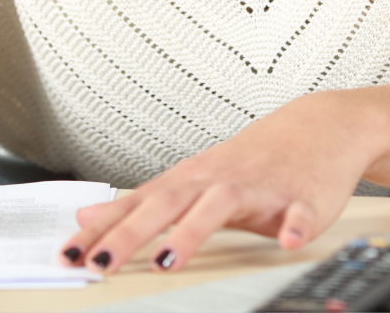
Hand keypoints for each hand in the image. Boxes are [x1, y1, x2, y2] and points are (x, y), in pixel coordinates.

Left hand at [59, 94, 385, 272]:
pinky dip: (293, 225)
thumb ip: (142, 202)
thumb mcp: (191, 179)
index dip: (102, 230)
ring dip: (191, 232)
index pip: (136, 206)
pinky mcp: (302, 197)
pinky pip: (299, 212)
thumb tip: (89, 215)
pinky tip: (287, 242)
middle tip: (100, 262)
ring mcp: (259, 187)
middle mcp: (216, 181)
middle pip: (166, 204)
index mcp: (189, 181)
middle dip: (130, 234)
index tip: (69, 253)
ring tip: (165, 260)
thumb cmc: (253, 160)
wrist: (321, 127)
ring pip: (220, 206)